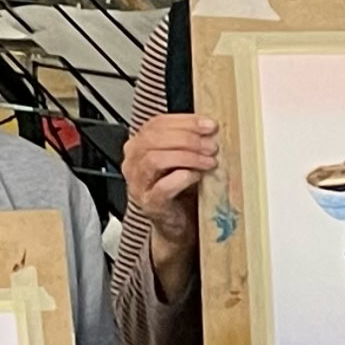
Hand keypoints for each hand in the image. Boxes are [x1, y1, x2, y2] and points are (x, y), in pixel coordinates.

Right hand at [122, 111, 217, 282]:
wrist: (179, 222)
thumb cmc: (181, 188)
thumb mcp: (184, 158)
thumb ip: (189, 141)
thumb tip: (210, 127)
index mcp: (140, 146)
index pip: (156, 124)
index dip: (185, 122)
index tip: (209, 125)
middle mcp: (133, 163)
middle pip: (154, 139)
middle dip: (188, 139)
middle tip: (212, 146)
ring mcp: (138, 184)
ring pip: (155, 159)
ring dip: (187, 157)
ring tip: (209, 161)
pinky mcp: (150, 204)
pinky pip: (163, 187)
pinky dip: (182, 178)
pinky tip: (197, 176)